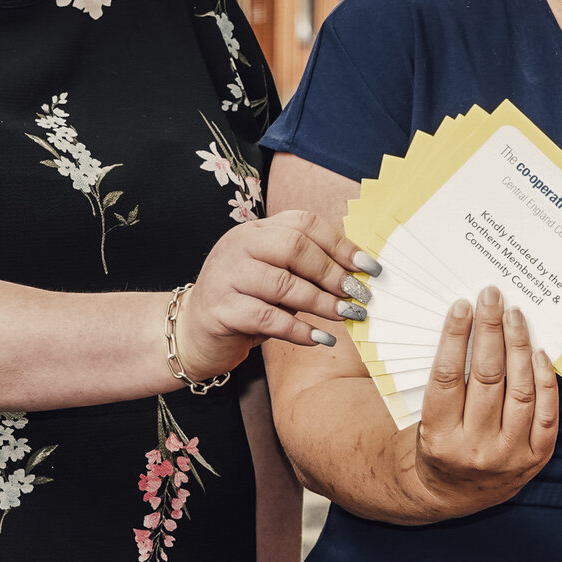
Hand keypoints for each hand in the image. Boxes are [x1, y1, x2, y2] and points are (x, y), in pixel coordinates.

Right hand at [176, 210, 374, 378]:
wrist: (193, 333)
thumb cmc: (246, 304)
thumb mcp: (276, 278)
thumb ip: (305, 269)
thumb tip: (357, 277)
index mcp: (256, 230)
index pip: (304, 223)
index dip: (340, 244)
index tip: (368, 267)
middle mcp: (239, 245)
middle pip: (293, 247)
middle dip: (332, 272)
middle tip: (358, 294)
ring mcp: (225, 275)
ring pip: (282, 283)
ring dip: (321, 302)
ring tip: (346, 315)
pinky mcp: (219, 310)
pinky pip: (267, 317)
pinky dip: (298, 329)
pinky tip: (319, 338)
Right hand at [410, 287, 559, 517]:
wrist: (453, 493)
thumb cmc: (435, 443)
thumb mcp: (421, 418)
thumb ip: (432, 378)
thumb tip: (451, 323)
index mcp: (438, 437)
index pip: (447, 377)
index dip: (455, 337)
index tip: (462, 306)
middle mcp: (475, 449)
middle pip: (487, 378)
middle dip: (490, 330)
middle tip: (492, 297)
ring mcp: (509, 456)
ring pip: (520, 391)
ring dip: (519, 346)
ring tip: (515, 315)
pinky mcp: (536, 458)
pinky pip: (547, 414)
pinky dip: (545, 380)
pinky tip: (538, 352)